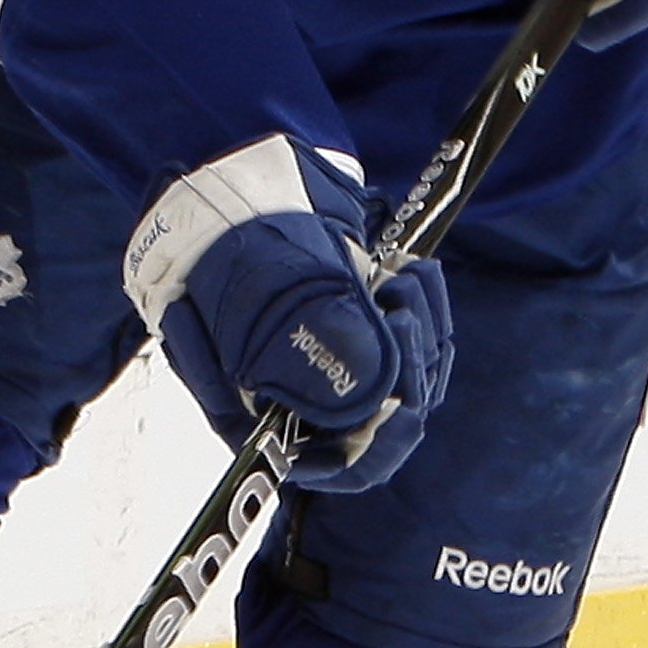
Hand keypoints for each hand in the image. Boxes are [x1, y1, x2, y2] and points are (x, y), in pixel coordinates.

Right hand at [129, 139, 453, 493]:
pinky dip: (422, 302)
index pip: (333, 464)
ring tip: (399, 272)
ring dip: (421, 323)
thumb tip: (377, 401)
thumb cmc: (227, 243)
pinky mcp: (361, 323)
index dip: (376, 448)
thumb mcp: (265, 291)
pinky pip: (415, 333)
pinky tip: (409, 267)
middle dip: (409, 365)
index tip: (405, 405)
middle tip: (401, 308)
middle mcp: (302, 396)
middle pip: (384, 419)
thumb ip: (314, 348)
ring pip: (409, 372)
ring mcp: (334, 359)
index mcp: (263, 412)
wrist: (225, 182)